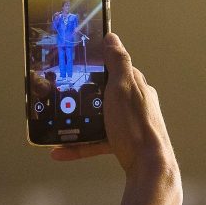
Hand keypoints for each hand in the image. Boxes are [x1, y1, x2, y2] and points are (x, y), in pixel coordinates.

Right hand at [49, 33, 177, 186]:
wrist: (148, 166)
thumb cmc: (135, 125)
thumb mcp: (123, 86)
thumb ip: (118, 61)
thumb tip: (112, 38)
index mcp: (136, 86)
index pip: (116, 68)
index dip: (97, 64)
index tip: (77, 63)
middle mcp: (135, 104)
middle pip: (104, 94)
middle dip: (83, 96)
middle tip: (61, 95)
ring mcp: (129, 124)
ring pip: (98, 119)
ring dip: (77, 123)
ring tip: (57, 125)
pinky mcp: (123, 144)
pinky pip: (96, 142)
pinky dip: (79, 145)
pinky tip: (60, 151)